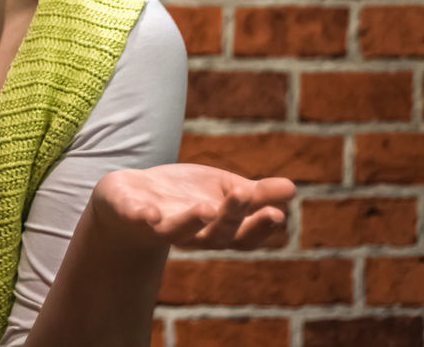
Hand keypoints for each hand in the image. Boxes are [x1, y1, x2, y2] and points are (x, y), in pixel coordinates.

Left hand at [90, 164, 294, 250]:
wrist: (130, 198)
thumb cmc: (183, 197)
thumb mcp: (221, 191)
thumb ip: (254, 193)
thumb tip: (293, 188)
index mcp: (217, 229)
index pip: (244, 236)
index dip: (260, 228)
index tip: (278, 214)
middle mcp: (191, 235)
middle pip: (216, 234)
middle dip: (231, 217)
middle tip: (243, 194)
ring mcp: (160, 228)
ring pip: (178, 232)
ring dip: (192, 221)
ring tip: (205, 207)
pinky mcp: (131, 215)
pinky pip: (137, 219)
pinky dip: (143, 217)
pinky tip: (150, 213)